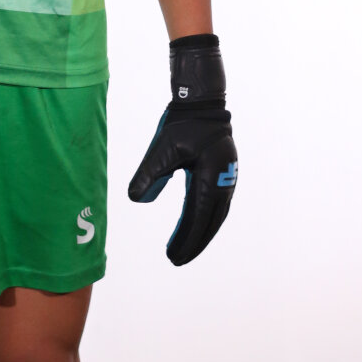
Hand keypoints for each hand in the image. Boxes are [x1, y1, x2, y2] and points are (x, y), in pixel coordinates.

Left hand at [128, 34, 237, 265]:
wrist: (203, 102)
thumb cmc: (183, 123)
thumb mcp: (162, 148)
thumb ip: (150, 174)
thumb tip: (135, 199)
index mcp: (209, 179)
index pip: (197, 219)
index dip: (185, 240)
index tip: (173, 257)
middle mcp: (223, 184)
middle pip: (210, 223)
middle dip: (194, 242)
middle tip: (176, 259)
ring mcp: (226, 180)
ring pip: (215, 215)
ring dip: (200, 232)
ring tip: (183, 248)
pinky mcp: (223, 174)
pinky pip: (216, 204)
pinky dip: (205, 219)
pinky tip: (193, 224)